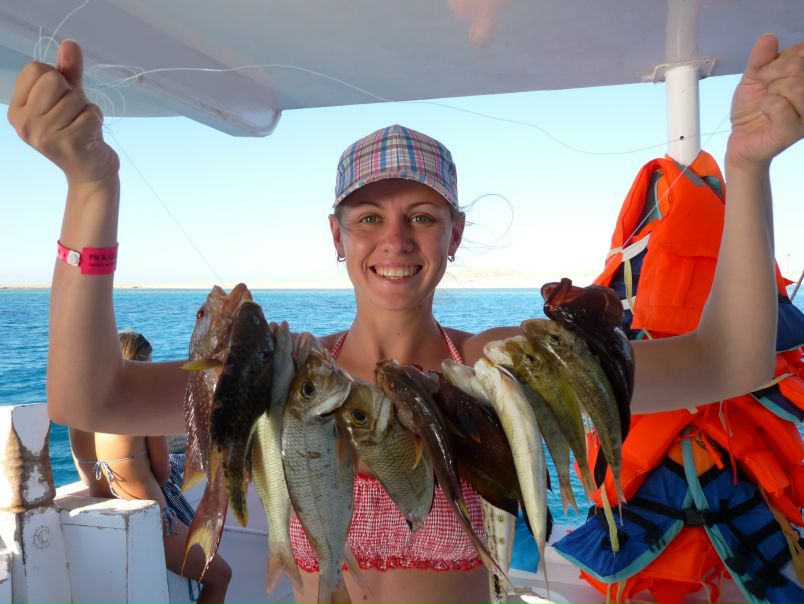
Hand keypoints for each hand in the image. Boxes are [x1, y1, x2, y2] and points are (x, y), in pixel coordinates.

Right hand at [6, 40, 118, 184]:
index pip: (36, 68)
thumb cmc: (78, 131)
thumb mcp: (70, 97)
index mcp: (17, 109)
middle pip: (53, 78)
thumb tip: (70, 43)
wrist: (91, 172)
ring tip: (81, 127)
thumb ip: (68, 71)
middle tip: (73, 115)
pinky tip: (90, 136)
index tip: (59, 102)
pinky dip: (97, 120)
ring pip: (75, 97)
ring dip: (87, 109)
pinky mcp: (69, 144)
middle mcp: (24, 123)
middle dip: (71, 93)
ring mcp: (44, 135)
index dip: (56, 79)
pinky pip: (91, 113)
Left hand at [728, 34, 803, 168]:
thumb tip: (768, 37)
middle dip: (772, 73)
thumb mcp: (754, 77)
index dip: (780, 59)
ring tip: (767, 100)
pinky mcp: (795, 131)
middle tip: (765, 88)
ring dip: (771, 91)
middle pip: (799, 66)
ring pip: (795, 86)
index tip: (768, 74)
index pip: (803, 52)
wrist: (742, 139)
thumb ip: (761, 58)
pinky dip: (766, 105)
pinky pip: (780, 106)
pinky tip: (766, 112)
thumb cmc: (753, 108)